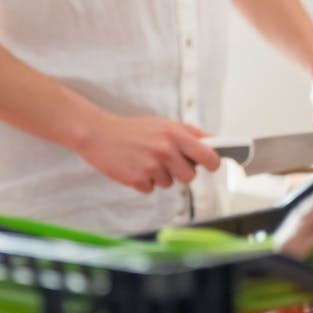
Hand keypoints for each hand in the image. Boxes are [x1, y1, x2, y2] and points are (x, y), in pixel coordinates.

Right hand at [73, 112, 221, 193]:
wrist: (98, 134)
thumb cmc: (134, 129)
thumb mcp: (164, 124)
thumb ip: (190, 133)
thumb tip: (213, 143)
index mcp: (175, 134)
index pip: (208, 155)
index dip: (213, 163)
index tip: (212, 166)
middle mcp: (165, 150)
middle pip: (190, 176)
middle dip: (182, 172)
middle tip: (169, 162)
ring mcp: (151, 166)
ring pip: (170, 183)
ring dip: (161, 176)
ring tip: (146, 160)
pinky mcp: (137, 180)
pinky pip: (152, 188)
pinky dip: (145, 182)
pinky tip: (135, 167)